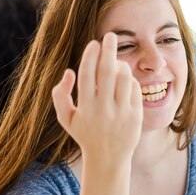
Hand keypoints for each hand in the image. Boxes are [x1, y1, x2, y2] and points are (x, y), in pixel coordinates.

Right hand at [52, 33, 142, 166]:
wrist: (108, 158)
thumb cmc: (85, 134)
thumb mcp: (66, 118)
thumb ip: (60, 95)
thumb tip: (68, 72)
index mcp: (85, 107)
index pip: (87, 74)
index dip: (90, 56)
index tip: (94, 43)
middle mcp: (104, 109)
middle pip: (107, 72)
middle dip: (109, 50)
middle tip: (111, 36)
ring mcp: (121, 112)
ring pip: (124, 78)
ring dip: (121, 65)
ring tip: (118, 61)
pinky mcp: (136, 116)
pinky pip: (135, 90)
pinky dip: (130, 81)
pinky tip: (125, 80)